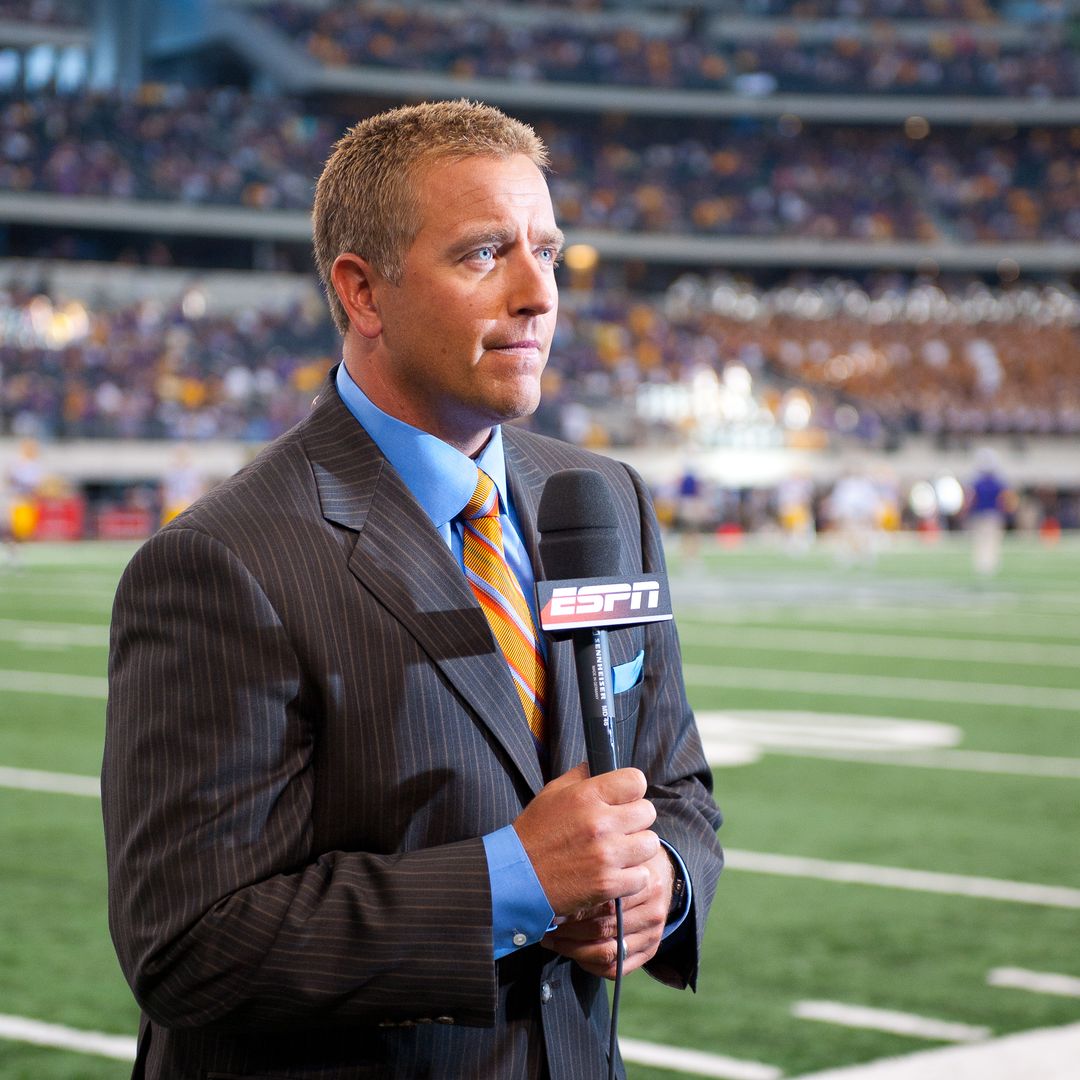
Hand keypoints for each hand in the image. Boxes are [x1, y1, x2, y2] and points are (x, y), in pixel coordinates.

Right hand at [512, 763, 658, 917]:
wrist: (516, 877)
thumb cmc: (533, 834)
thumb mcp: (552, 793)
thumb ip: (580, 776)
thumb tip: (600, 764)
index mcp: (586, 795)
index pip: (636, 781)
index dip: (632, 790)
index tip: (624, 800)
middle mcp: (599, 822)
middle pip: (648, 812)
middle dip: (636, 820)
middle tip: (620, 829)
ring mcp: (606, 854)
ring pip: (650, 844)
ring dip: (637, 849)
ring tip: (619, 852)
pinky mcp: (608, 884)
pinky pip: (643, 876)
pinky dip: (632, 877)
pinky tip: (615, 874)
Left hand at [539, 844, 672, 978]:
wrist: (657, 873)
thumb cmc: (627, 863)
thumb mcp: (618, 855)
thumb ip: (595, 867)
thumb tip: (555, 886)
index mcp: (646, 882)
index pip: (605, 903)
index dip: (574, 909)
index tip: (551, 907)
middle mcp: (653, 910)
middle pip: (605, 928)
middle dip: (569, 930)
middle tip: (547, 926)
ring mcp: (654, 933)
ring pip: (608, 952)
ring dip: (574, 950)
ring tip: (553, 940)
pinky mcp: (651, 950)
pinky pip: (616, 969)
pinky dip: (590, 965)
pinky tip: (573, 953)